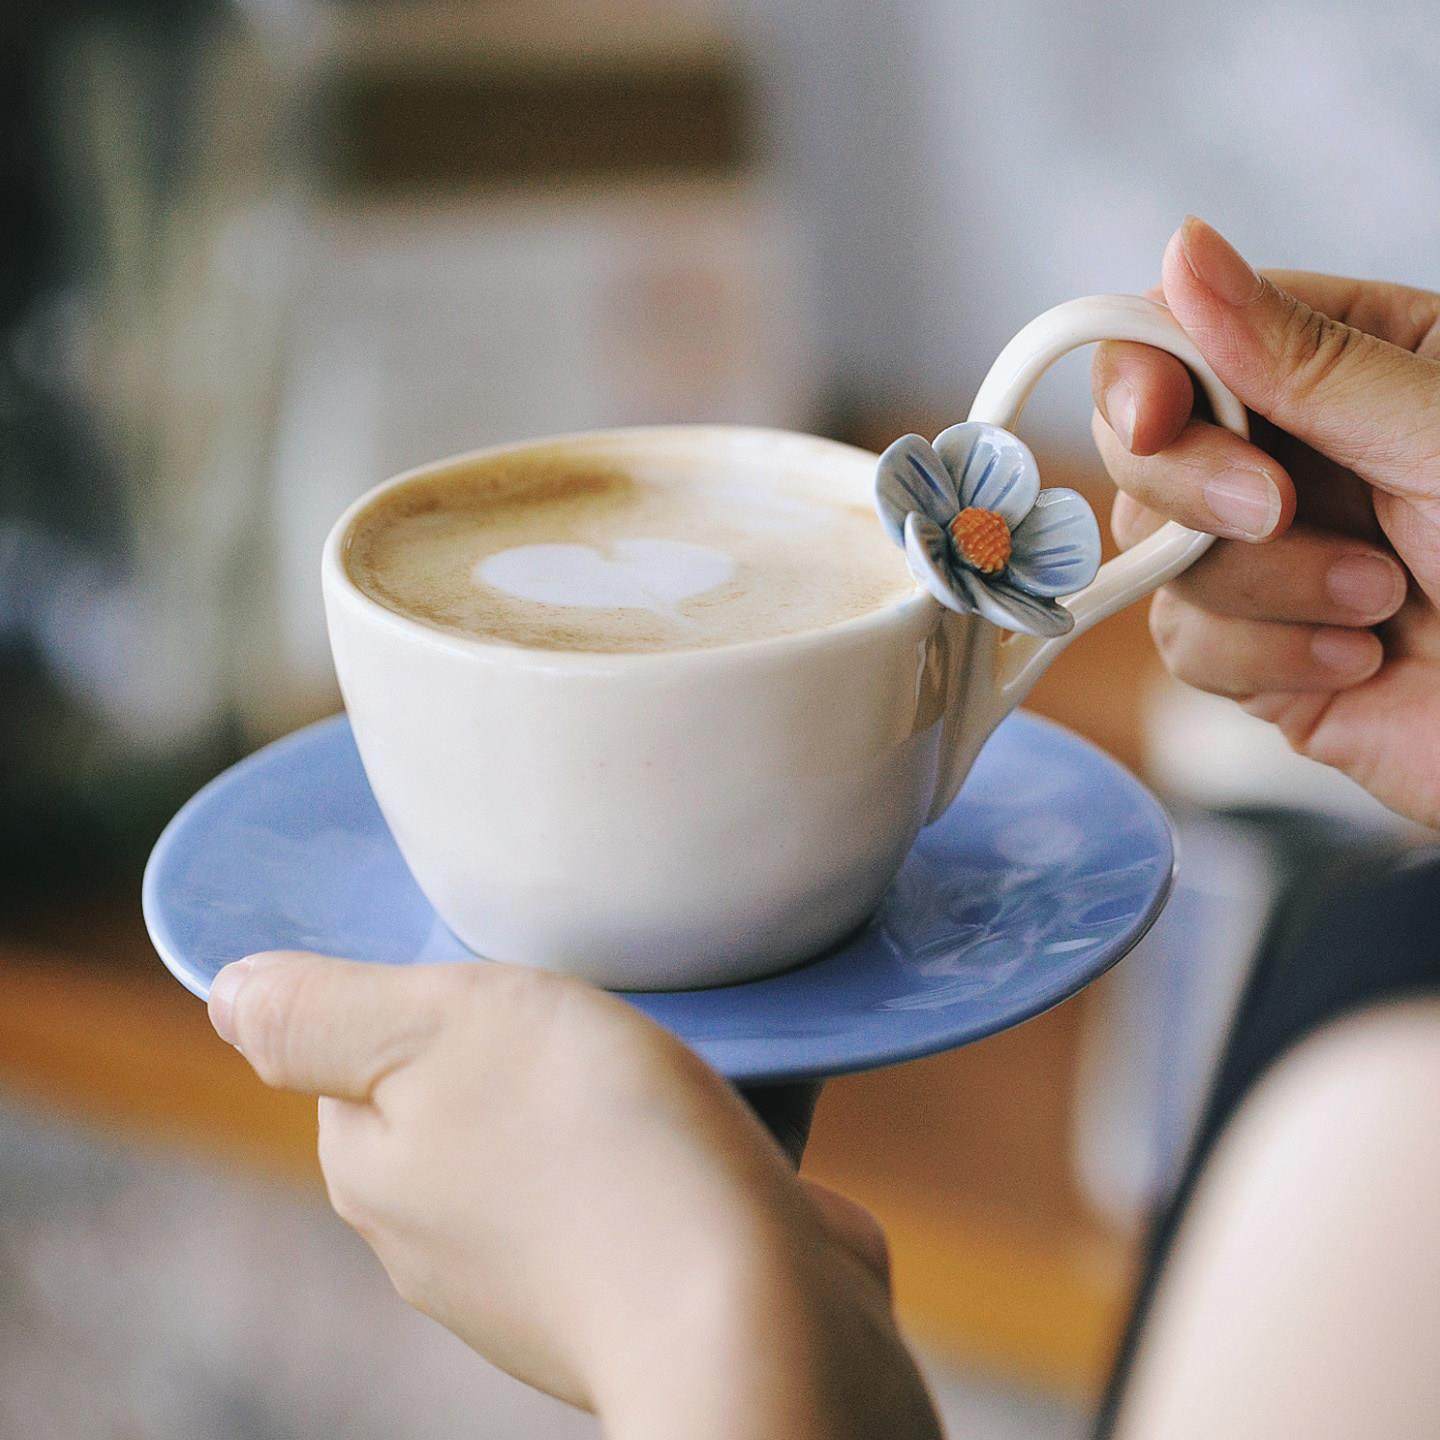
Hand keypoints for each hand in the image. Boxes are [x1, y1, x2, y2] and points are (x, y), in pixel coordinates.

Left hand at [208, 953, 940, 1439]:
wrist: (755, 1315)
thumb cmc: (598, 1150)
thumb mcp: (439, 1028)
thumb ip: (323, 1010)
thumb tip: (228, 996)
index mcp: (376, 1169)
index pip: (359, 1051)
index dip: (423, 988)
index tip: (498, 961)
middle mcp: (441, 1236)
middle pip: (459, 1089)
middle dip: (519, 1035)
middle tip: (590, 993)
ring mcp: (540, 1274)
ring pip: (552, 1136)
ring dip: (602, 1088)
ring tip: (663, 1052)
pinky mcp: (637, 1282)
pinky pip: (634, 1181)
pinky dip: (664, 1143)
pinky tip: (711, 1121)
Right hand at [1090, 216, 1439, 826]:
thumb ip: (1304, 357)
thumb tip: (1185, 251)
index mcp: (1349, 365)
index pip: (1184, 338)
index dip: (1143, 373)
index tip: (1158, 416)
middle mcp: (1296, 456)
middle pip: (1144, 448)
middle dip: (1197, 489)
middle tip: (1274, 512)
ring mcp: (1271, 559)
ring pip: (1161, 555)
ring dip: (1268, 587)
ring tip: (1380, 601)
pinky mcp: (1259, 656)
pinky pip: (1187, 644)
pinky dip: (1268, 659)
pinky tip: (1359, 660)